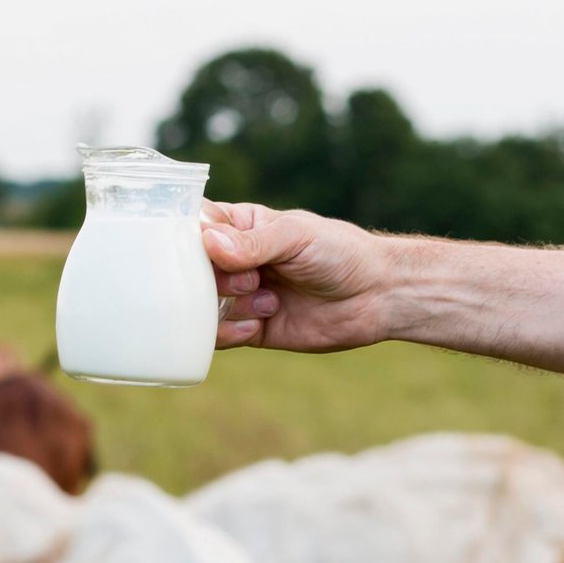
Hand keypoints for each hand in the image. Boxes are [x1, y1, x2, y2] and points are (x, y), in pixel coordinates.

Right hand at [201, 203, 392, 350]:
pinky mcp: (252, 329)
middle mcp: (235, 262)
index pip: (194, 226)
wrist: (376, 296)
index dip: (187, 238)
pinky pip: (220, 336)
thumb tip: (210, 243)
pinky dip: (230, 333)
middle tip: (249, 279)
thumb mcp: (296, 236)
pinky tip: (256, 325)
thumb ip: (253, 242)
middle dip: (213, 278)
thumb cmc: (340, 252)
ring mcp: (241, 297)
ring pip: (201, 306)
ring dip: (224, 306)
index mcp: (241, 227)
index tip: (199, 249)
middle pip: (192, 270)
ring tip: (264, 301)